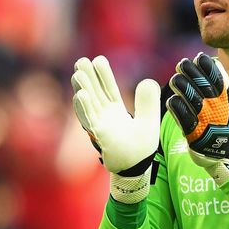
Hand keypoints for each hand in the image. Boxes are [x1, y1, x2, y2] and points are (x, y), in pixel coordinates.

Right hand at [71, 56, 159, 202]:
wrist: (136, 169)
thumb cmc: (140, 147)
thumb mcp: (149, 121)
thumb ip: (148, 103)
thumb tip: (148, 80)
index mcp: (116, 111)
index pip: (109, 89)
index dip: (103, 75)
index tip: (98, 59)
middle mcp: (105, 116)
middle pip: (95, 93)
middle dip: (88, 78)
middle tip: (81, 61)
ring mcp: (101, 126)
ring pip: (89, 105)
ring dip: (83, 89)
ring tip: (78, 74)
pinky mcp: (99, 136)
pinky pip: (90, 120)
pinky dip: (84, 108)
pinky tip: (80, 95)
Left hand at [166, 53, 228, 167]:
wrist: (221, 153)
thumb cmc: (221, 124)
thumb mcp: (227, 105)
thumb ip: (222, 86)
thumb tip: (215, 64)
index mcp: (224, 101)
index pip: (218, 80)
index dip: (208, 68)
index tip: (198, 58)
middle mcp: (216, 109)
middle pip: (203, 86)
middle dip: (192, 72)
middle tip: (182, 64)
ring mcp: (205, 121)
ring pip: (192, 99)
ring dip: (182, 86)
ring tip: (175, 79)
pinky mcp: (194, 133)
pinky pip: (183, 117)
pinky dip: (177, 106)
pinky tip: (171, 99)